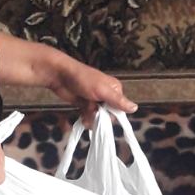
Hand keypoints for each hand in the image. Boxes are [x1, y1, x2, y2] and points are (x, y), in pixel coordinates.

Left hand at [0, 33, 137, 121]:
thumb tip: (135, 108)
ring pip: (98, 117)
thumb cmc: (82, 79)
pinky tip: (81, 119)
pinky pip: (88, 116)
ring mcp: (94, 99)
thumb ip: (118, 101)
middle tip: (92, 113)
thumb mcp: (102, 91)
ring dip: (92, 119)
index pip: (120, 108)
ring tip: (85, 117)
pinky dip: (85, 118)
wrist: (59, 75)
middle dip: (100, 117)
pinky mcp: (84, 103)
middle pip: (109, 114)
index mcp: (114, 89)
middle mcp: (106, 94)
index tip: (105, 115)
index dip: (113, 114)